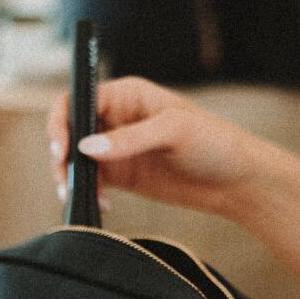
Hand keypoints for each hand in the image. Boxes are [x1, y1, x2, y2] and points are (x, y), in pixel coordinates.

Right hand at [47, 76, 266, 218]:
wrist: (238, 181)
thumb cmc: (215, 142)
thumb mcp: (174, 131)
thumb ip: (130, 138)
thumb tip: (86, 147)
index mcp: (127, 95)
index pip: (77, 100)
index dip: (62, 122)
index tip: (62, 148)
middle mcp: (117, 118)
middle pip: (70, 131)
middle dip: (61, 155)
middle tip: (66, 179)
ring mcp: (117, 147)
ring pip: (76, 159)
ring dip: (70, 176)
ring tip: (78, 195)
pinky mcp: (122, 174)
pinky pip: (91, 181)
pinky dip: (87, 192)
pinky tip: (101, 203)